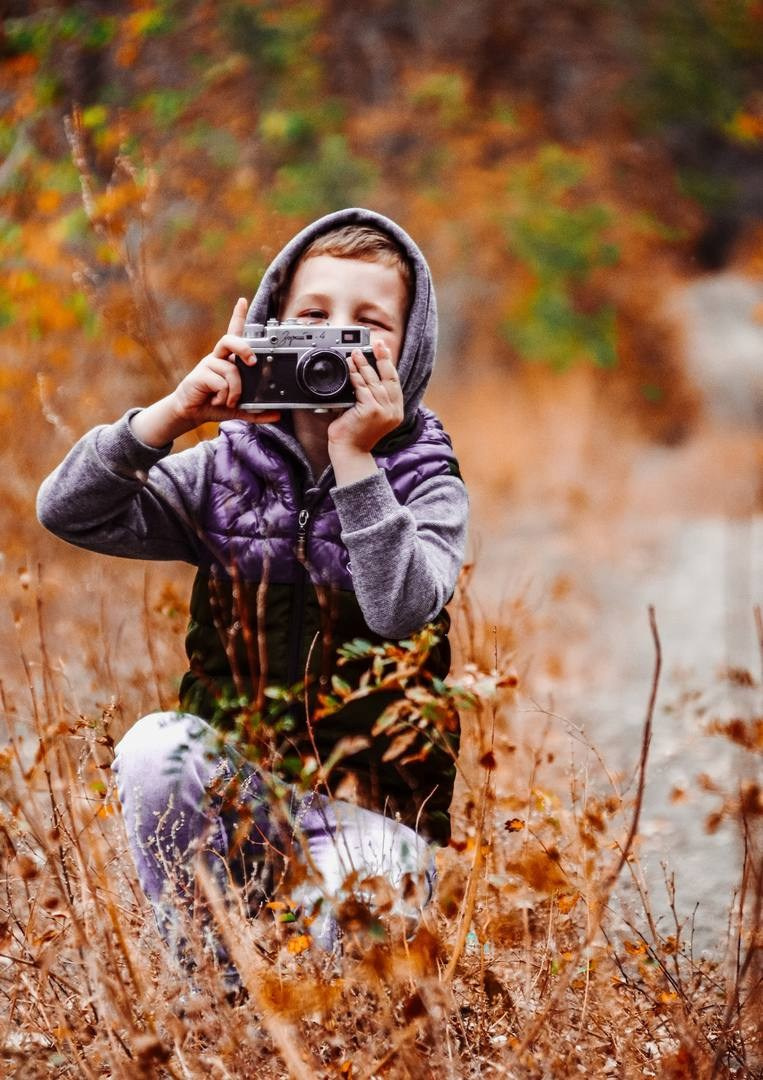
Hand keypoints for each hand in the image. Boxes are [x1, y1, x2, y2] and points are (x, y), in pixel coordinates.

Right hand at [171, 298, 279, 427]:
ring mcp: (209, 364)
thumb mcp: (240, 408)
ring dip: (236, 390)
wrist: (193, 412)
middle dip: (244, 348)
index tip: (242, 301)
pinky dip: (224, 396)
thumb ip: (258, 411)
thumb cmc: (215, 404)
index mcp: (228, 360)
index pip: (233, 333)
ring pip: (231, 370)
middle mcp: (218, 357)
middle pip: (230, 340)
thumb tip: (277, 416)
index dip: (237, 316)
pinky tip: (217, 401)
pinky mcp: (200, 374)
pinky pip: (221, 382)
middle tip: (252, 362)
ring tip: (230, 400)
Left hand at [327, 340, 403, 485]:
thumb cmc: (355, 434)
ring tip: (356, 353)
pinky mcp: (371, 410)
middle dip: (382, 358)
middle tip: (377, 343)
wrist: (349, 451)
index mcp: (395, 411)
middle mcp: (393, 411)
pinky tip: (350, 366)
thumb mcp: (368, 413)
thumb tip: (364, 374)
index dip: (389, 365)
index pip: (395, 383)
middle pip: (389, 378)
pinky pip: (362, 388)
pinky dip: (355, 376)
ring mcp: (383, 411)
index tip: (384, 350)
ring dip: (364, 364)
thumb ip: (371, 397)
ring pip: (374, 381)